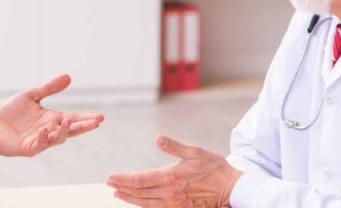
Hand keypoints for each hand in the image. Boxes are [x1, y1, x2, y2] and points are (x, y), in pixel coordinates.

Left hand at [0, 74, 103, 157]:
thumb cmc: (12, 113)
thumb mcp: (32, 96)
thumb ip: (49, 88)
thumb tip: (68, 77)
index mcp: (52, 119)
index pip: (73, 119)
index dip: (86, 119)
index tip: (100, 117)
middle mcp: (49, 131)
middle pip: (71, 130)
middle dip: (83, 127)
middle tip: (96, 122)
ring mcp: (40, 141)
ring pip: (57, 139)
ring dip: (64, 131)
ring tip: (69, 121)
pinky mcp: (28, 148)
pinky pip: (39, 145)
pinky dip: (43, 138)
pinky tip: (45, 130)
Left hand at [107, 134, 241, 207]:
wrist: (231, 188)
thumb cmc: (214, 168)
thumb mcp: (194, 152)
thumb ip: (173, 147)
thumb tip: (157, 138)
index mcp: (170, 177)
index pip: (139, 180)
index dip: (123, 179)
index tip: (110, 177)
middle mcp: (168, 194)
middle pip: (138, 193)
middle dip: (122, 188)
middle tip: (109, 184)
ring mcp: (174, 205)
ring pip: (145, 203)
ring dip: (130, 198)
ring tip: (118, 194)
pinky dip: (144, 205)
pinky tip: (139, 202)